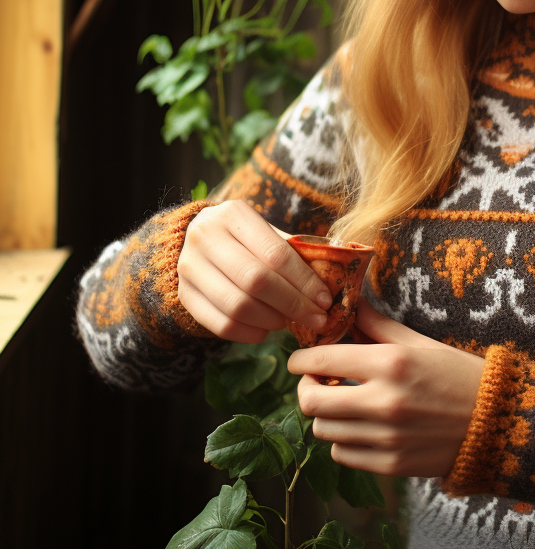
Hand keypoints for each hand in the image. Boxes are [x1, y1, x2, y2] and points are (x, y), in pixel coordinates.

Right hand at [177, 200, 332, 343]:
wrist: (197, 240)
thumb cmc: (246, 238)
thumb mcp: (268, 233)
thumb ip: (296, 251)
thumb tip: (337, 276)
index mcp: (232, 214)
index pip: (275, 254)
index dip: (304, 281)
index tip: (325, 299)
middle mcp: (204, 237)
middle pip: (256, 281)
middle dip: (293, 304)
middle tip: (317, 318)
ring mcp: (189, 267)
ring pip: (237, 306)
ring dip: (272, 320)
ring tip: (290, 322)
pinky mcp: (184, 295)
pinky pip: (220, 325)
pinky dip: (249, 333)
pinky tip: (266, 330)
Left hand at [289, 300, 485, 477]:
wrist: (496, 421)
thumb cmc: (458, 374)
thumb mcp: (420, 342)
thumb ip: (378, 326)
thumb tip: (348, 307)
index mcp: (391, 363)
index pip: (321, 360)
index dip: (301, 360)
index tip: (300, 359)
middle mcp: (384, 401)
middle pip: (312, 402)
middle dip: (306, 389)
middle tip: (317, 382)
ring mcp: (386, 437)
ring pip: (323, 431)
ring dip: (326, 416)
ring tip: (342, 404)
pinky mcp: (390, 464)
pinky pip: (342, 455)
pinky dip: (343, 441)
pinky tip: (359, 427)